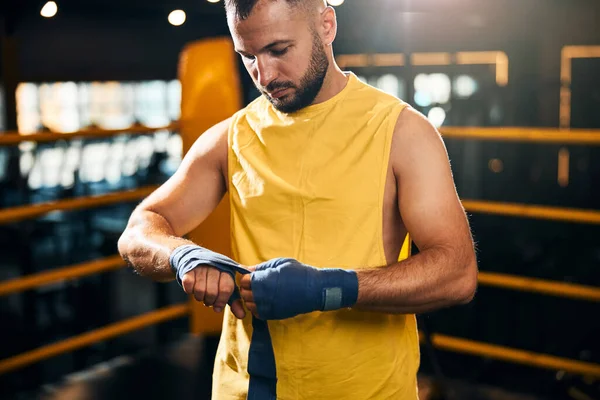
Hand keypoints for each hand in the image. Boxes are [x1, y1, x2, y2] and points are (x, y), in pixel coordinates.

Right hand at [182, 266, 245, 318]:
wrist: (196, 261)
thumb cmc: (215, 279)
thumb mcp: (226, 288)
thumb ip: (235, 302)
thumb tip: (242, 316)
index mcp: (227, 271)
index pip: (226, 289)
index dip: (221, 301)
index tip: (218, 306)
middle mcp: (215, 267)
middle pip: (212, 292)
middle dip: (209, 301)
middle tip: (208, 300)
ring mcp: (201, 267)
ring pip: (199, 290)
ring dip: (199, 297)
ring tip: (201, 294)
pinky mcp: (188, 269)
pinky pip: (188, 284)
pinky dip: (189, 290)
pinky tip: (192, 288)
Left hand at [240, 258, 358, 320]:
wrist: (314, 290)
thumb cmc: (298, 273)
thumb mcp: (279, 263)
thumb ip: (261, 267)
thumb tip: (246, 269)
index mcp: (262, 280)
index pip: (243, 281)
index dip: (247, 278)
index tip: (255, 276)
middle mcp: (261, 295)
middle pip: (244, 293)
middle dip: (248, 288)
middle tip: (259, 284)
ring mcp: (267, 307)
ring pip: (249, 304)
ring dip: (252, 299)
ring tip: (263, 293)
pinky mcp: (272, 315)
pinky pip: (257, 314)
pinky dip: (258, 308)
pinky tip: (267, 301)